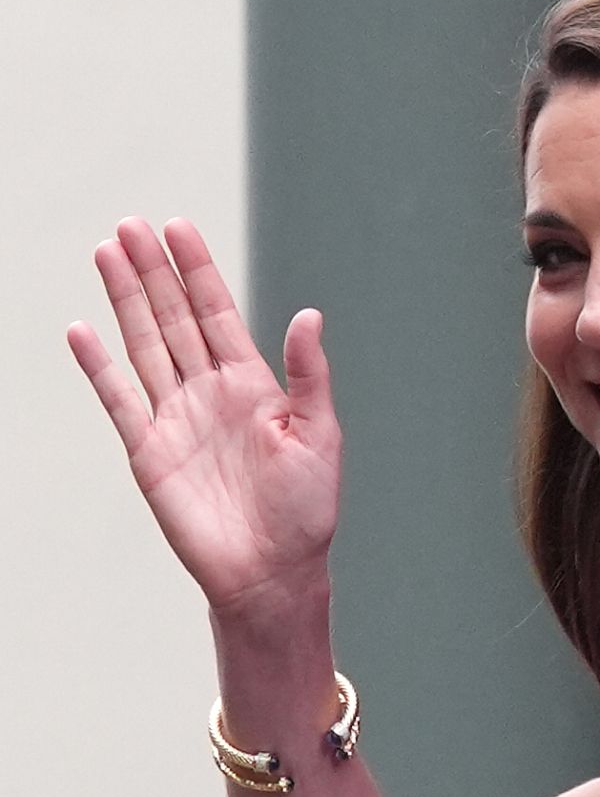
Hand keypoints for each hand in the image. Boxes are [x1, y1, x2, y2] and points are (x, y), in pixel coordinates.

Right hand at [67, 217, 340, 615]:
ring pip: (144, 346)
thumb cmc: (307, 511)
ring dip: (124, 301)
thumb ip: (309, 376)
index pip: (218, 314)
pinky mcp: (149, 453)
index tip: (178, 227)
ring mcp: (176, 420)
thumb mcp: (321, 436)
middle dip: (153, 272)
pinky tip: (82, 330)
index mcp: (253, 386)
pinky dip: (98, 367)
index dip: (198, 271)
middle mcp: (210, 394)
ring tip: (106, 252)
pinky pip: (118, 401)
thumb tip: (310, 316)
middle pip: (174, 319)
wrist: (272, 573)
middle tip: (131, 224)